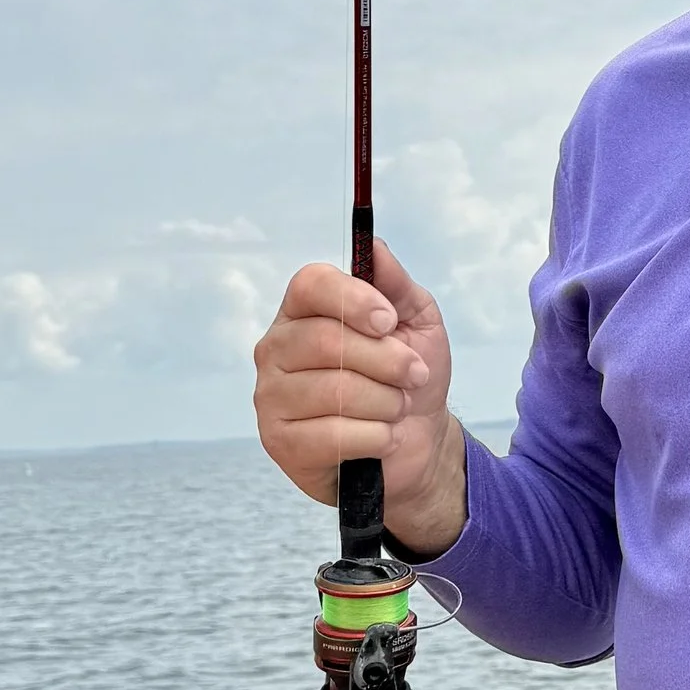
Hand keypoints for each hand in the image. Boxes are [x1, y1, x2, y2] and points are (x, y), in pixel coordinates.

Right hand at [252, 239, 464, 553]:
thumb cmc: (409, 377)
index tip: (389, 321)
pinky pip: (332, 435)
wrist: (418, 442)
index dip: (353, 299)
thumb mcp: (417, 322)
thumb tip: (373, 247)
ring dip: (386, 402)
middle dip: (387, 361)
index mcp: (303, 311)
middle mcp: (276, 348)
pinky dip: (375, 437)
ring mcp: (271, 396)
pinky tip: (382, 438)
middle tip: (414, 374)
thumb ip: (395, 284)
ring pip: (334, 390)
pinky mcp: (279, 442)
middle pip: (327, 341)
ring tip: (397, 407)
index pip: (310, 285)